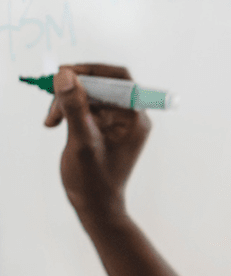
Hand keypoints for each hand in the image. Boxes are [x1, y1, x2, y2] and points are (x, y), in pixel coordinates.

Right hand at [45, 64, 150, 223]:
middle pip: (101, 83)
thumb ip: (75, 108)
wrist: (94, 205)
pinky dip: (65, 110)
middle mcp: (129, 117)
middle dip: (73, 89)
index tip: (66, 73)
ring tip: (51, 121)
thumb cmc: (94, 180)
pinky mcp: (101, 126)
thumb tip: (66, 75)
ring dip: (65, 102)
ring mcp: (115, 121)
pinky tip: (52, 124)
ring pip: (87, 93)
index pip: (121, 79)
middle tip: (52, 101)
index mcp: (135, 119)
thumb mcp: (82, 141)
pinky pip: (82, 105)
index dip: (94, 70)